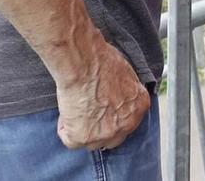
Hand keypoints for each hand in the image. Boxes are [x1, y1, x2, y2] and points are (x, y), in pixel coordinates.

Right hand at [55, 35, 149, 151]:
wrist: (84, 64)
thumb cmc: (101, 61)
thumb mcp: (126, 75)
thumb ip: (126, 94)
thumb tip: (119, 98)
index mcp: (139, 106)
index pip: (127, 122)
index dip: (112, 117)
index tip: (102, 110)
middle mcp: (126, 124)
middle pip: (113, 137)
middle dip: (101, 128)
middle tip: (88, 113)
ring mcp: (106, 134)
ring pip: (93, 142)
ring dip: (83, 130)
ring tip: (76, 109)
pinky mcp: (83, 138)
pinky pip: (71, 141)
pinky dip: (65, 129)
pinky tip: (67, 112)